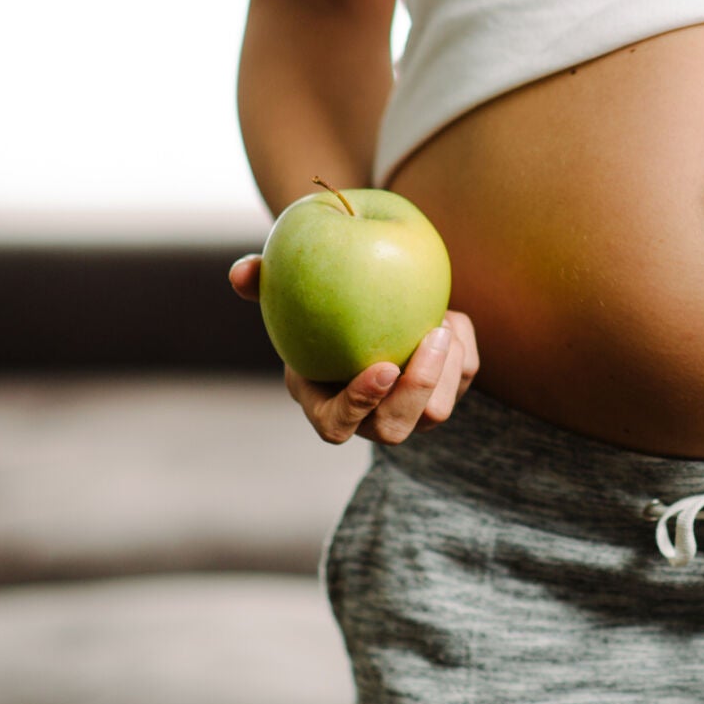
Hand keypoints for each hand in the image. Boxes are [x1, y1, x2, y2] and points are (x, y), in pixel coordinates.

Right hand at [228, 254, 480, 444]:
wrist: (366, 303)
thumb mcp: (283, 290)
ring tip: (442, 321)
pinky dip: (462, 349)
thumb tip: (240, 274)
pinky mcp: (443, 392)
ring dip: (446, 368)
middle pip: (395, 429)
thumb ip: (260, 283)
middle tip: (430, 336)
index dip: (359, 404)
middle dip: (417, 388)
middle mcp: (368, 417)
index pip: (337, 425)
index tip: (381, 367)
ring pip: (439, 411)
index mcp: (323, 403)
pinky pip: (463, 380)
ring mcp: (409, 411)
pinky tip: (451, 318)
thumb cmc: (314, 299)